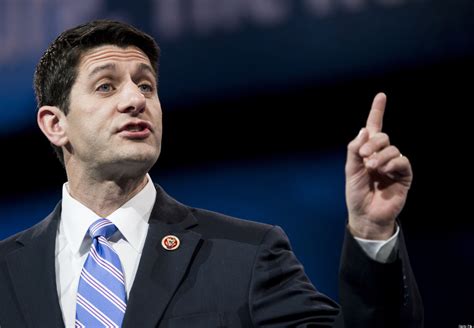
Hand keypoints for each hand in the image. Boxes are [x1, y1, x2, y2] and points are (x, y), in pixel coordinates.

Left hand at [345, 93, 411, 239]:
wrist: (365, 214)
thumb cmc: (356, 193)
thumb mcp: (351, 170)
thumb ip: (354, 149)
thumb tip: (365, 130)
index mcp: (368, 152)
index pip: (374, 128)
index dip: (377, 112)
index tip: (381, 96)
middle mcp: (382, 155)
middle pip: (382, 136)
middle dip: (372, 144)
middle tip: (364, 158)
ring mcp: (394, 165)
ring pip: (392, 147)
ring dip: (380, 156)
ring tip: (372, 168)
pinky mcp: (404, 175)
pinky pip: (402, 160)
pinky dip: (392, 163)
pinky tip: (384, 171)